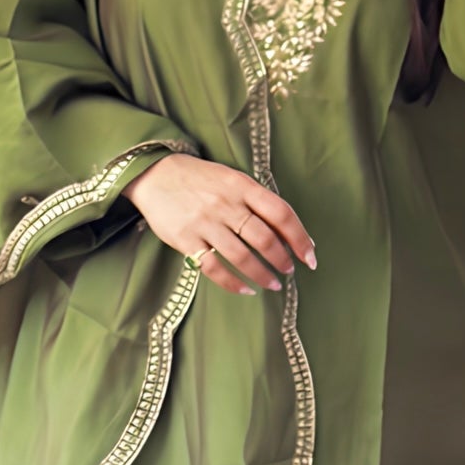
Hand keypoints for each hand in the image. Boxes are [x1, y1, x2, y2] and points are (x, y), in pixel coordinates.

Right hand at [127, 153, 316, 295]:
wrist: (155, 175)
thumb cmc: (202, 180)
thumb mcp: (232, 180)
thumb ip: (259, 203)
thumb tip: (291, 233)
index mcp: (242, 186)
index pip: (281, 213)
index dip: (300, 238)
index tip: (310, 256)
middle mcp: (226, 204)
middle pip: (264, 238)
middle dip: (282, 260)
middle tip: (289, 271)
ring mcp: (205, 222)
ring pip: (242, 256)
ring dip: (262, 274)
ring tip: (272, 284)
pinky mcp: (186, 239)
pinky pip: (213, 268)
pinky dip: (233, 283)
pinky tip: (246, 289)